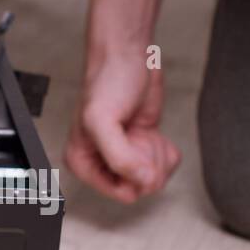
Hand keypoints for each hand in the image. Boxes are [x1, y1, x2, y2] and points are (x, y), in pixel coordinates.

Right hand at [64, 51, 179, 202]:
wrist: (127, 57)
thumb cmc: (107, 82)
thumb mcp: (102, 122)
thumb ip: (118, 157)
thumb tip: (142, 181)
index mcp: (83, 163)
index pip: (120, 193)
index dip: (135, 174)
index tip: (132, 148)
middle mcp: (103, 164)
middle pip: (141, 188)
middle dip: (148, 162)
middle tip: (138, 136)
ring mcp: (126, 157)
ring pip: (154, 178)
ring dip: (157, 155)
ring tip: (143, 132)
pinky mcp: (144, 148)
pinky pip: (164, 166)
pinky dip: (166, 151)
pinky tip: (153, 133)